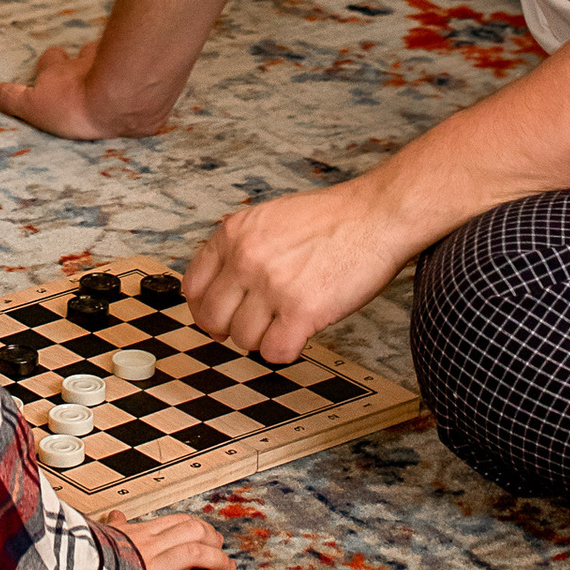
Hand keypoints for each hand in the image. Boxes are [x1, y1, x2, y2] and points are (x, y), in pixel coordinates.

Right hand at [0, 36, 171, 141]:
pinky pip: (140, 66)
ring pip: (113, 57)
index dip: (50, 63)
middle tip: (87, 74)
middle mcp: (84, 62)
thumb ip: (10, 98)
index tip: (51, 67)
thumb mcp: (33, 107)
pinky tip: (145, 84)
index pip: (50, 59)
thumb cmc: (74, 106)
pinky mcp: (140, 72)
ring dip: (112, 63)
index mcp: (59, 70)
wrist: (120, 102)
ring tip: (118, 78)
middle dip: (83, 60)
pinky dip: (139, 72)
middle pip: (83, 52)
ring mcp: (114, 63)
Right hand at [111, 509, 233, 569]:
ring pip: (193, 554)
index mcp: (138, 533)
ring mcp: (152, 568)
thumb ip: (115, 526)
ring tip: (229, 569)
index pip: (176, 522)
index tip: (206, 532)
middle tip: (221, 548)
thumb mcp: (101, 533)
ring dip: (217, 560)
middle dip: (211, 539)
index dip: (196, 526)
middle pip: (191, 533)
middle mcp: (150, 546)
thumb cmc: (86, 553)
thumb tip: (116, 515)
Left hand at [184, 174, 412, 365]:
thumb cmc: (331, 220)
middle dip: (230, 329)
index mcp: (233, 233)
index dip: (205, 308)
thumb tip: (217, 291)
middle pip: (212, 319)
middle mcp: (246, 257)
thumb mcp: (269, 220)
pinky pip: (275, 353)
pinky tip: (300, 333)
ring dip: (264, 338)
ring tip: (287, 320)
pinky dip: (286, 350)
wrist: (377, 216)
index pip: (192, 287)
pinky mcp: (302, 311)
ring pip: (243, 340)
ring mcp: (272, 285)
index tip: (221, 315)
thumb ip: (240, 249)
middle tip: (253, 326)